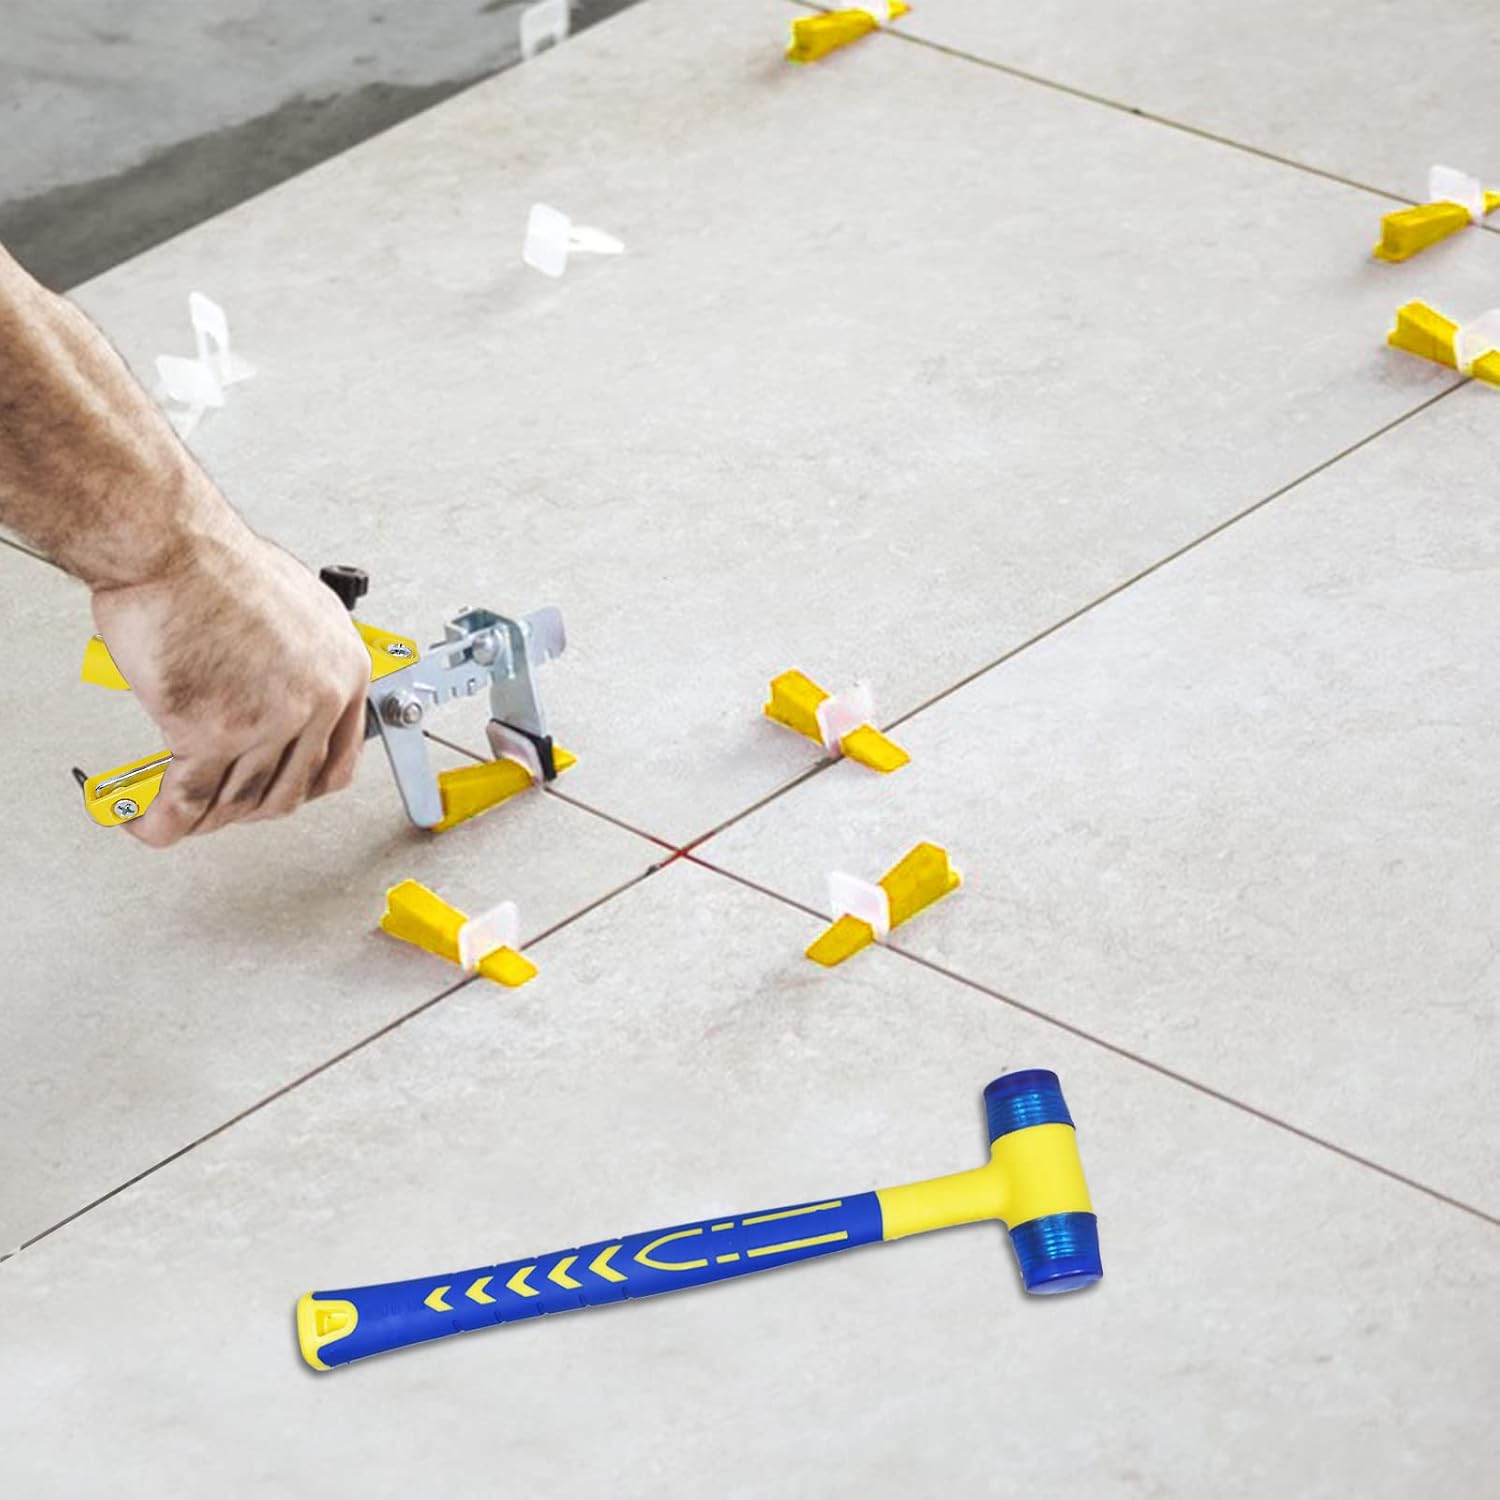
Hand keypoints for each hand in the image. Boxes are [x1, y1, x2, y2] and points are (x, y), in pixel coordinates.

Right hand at [91, 519, 371, 846]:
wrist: (170, 547)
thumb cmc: (216, 564)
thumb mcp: (297, 609)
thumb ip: (300, 661)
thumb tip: (282, 692)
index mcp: (345, 670)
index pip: (338, 761)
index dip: (302, 788)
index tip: (277, 795)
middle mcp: (317, 699)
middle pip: (288, 791)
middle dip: (247, 809)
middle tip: (217, 808)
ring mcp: (269, 721)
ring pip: (239, 802)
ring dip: (203, 820)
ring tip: (174, 815)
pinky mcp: (212, 732)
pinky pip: (188, 799)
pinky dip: (162, 821)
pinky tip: (147, 823)